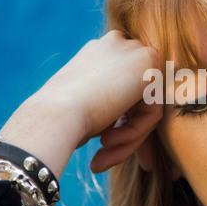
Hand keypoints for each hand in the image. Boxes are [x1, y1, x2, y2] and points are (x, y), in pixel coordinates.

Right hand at [0, 30, 161, 176]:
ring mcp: (136, 52)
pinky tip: (105, 143)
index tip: (103, 146)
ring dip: (127, 138)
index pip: (123, 90)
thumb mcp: (88, 104)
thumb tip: (130, 119)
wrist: (53, 114)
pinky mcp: (150, 66)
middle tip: (102, 161)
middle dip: (126, 132)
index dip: (118, 122)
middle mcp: (121, 44)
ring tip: (100, 159)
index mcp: (102, 50)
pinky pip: (152, 112)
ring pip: (146, 108)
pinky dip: (134, 134)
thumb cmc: (60, 116)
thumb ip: (112, 102)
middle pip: (138, 99)